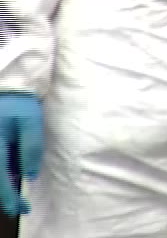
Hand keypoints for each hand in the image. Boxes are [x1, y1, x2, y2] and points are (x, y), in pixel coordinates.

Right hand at [0, 92, 42, 217]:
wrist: (5, 89)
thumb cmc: (17, 103)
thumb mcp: (30, 121)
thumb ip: (31, 147)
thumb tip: (29, 175)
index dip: (9, 198)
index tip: (22, 208)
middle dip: (4, 197)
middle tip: (18, 207)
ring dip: (2, 186)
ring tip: (13, 196)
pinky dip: (1, 175)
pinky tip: (11, 174)